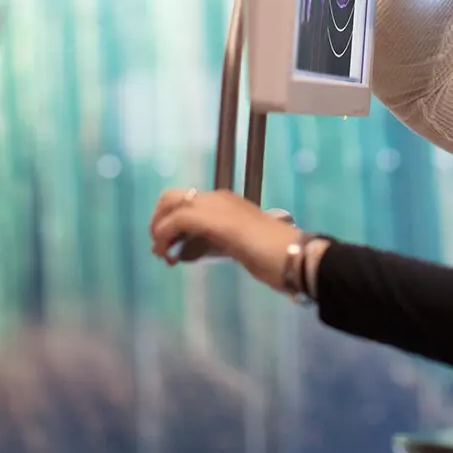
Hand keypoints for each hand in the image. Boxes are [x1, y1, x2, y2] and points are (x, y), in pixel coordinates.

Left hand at [149, 188, 311, 293]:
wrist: (293, 255)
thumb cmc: (276, 256)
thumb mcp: (241, 246)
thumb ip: (219, 244)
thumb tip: (195, 252)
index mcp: (228, 202)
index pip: (189, 202)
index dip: (172, 221)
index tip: (170, 246)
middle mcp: (219, 198)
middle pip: (173, 197)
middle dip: (159, 220)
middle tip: (161, 247)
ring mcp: (216, 206)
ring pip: (171, 203)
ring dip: (159, 229)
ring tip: (162, 254)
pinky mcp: (212, 220)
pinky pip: (176, 220)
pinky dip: (164, 237)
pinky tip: (168, 256)